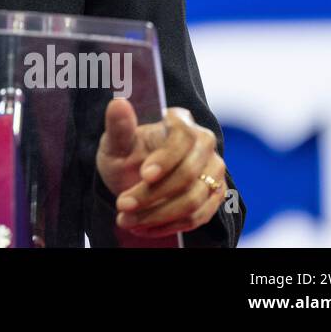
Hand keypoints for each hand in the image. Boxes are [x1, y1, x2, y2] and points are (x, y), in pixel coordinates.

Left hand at [95, 97, 226, 237]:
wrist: (134, 177)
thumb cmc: (125, 154)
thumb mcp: (115, 142)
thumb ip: (118, 126)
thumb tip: (118, 103)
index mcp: (180, 121)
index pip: (182, 138)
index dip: (165, 159)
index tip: (144, 175)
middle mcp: (203, 142)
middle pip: (189, 174)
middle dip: (154, 195)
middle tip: (122, 205)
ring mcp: (213, 169)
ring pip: (194, 199)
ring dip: (158, 215)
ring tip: (126, 220)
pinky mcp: (216, 194)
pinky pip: (199, 216)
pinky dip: (169, 226)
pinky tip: (143, 228)